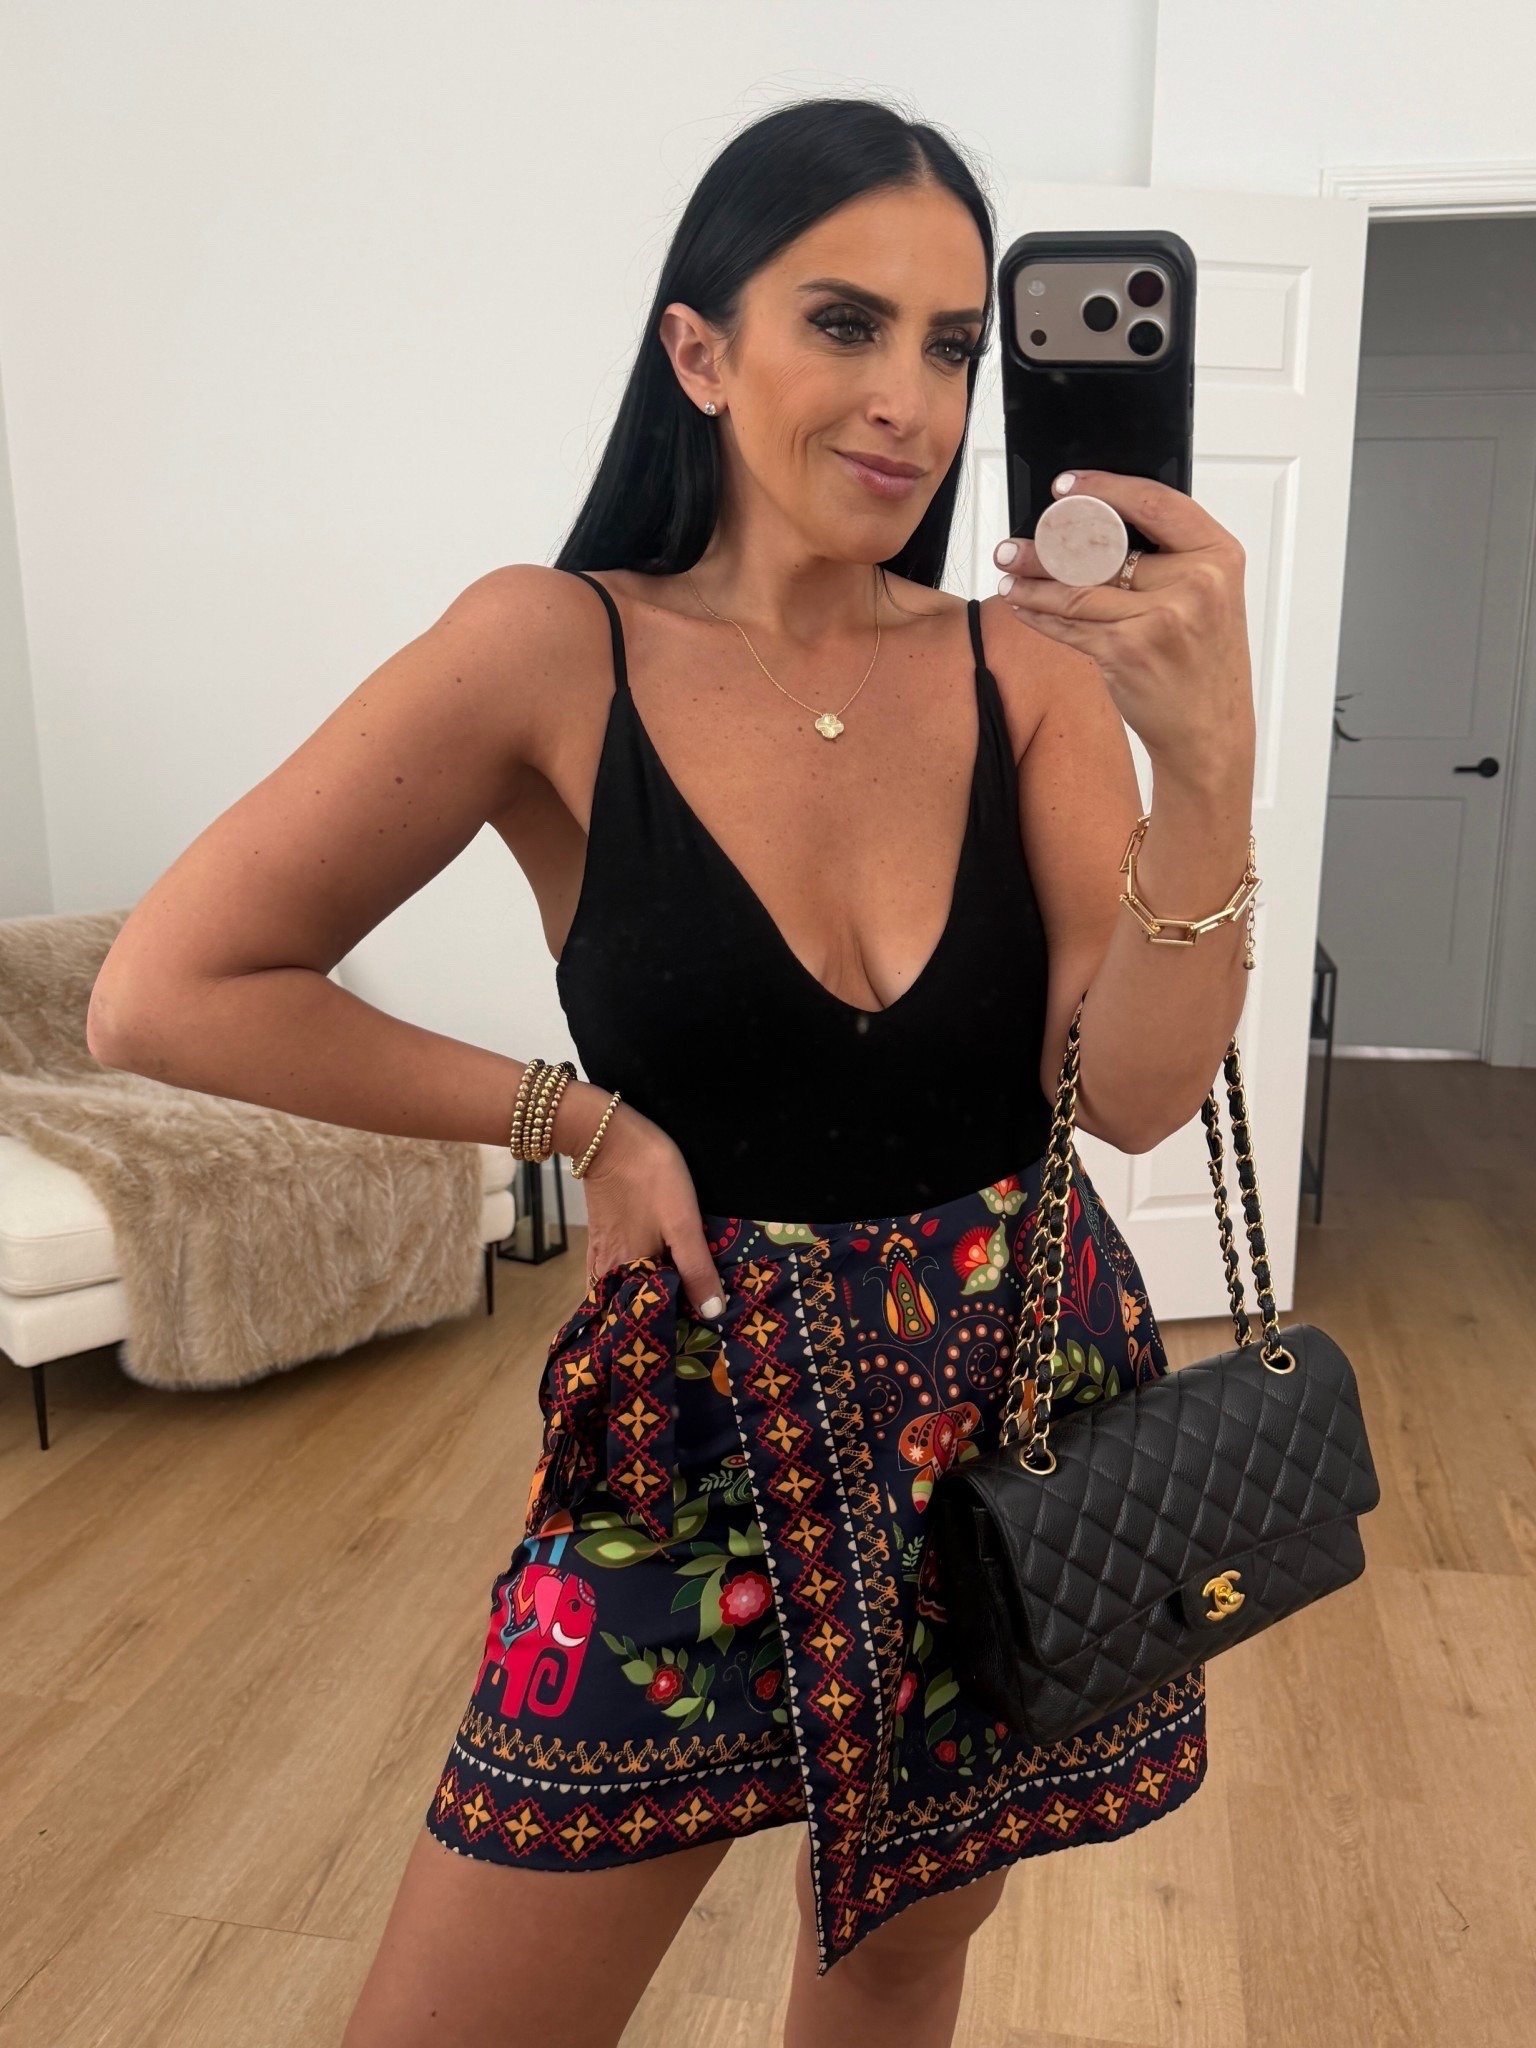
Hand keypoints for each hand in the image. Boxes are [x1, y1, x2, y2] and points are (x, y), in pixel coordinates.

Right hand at [579, 1104, 727, 1321]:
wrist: (607, 1137)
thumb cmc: (651, 1178)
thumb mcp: (683, 1224)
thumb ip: (696, 1269)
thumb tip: (712, 1314)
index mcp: (632, 1273)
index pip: (650, 1319)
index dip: (672, 1331)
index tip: (696, 1340)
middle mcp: (610, 1272)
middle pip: (631, 1310)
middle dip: (652, 1323)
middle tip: (684, 1333)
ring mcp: (601, 1255)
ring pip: (619, 1294)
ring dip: (638, 1306)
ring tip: (666, 1315)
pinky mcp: (599, 1238)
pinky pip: (610, 1276)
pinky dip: (624, 1288)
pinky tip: (640, 1285)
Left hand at [995, 470, 1254, 784]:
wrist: (1210, 732)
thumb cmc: (1203, 665)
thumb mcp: (1209, 598)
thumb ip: (1169, 560)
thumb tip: (1096, 530)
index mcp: (1218, 556)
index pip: (1154, 503)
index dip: (1104, 488)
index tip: (1066, 488)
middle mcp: (1195, 582)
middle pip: (1105, 548)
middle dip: (1049, 544)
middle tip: (1015, 544)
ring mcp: (1159, 618)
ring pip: (1077, 588)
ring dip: (1032, 581)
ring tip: (1008, 572)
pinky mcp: (1126, 650)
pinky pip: (1069, 624)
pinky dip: (1039, 614)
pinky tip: (1022, 606)